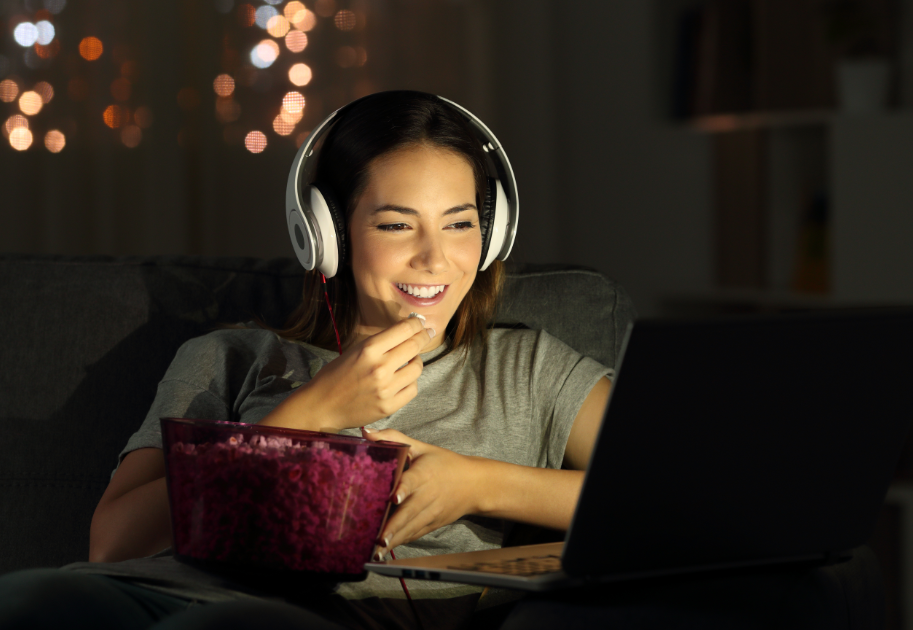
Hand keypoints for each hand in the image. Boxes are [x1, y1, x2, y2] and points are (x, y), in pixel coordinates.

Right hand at [259, 317, 434, 432]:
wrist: (322, 406)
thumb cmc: (336, 375)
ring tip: (409, 361)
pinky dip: (410, 382)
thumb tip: (406, 332)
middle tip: (427, 334)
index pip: (404, 330)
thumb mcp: (355, 350)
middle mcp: (380, 367)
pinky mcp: (389, 406)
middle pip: (414, 346)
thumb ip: (380, 343)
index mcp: (369, 349)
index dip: (416, 323)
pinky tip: (402, 380)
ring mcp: (386, 389)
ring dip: (416, 361)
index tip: (420, 322)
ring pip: (417, 368)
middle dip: (423, 337)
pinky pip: (412, 389)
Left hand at [361, 427, 483, 558]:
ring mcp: (432, 512)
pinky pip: (416, 534)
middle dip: (394, 525)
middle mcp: (428, 495)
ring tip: (376, 551)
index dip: (404, 489)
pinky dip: (402, 541)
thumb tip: (365, 432)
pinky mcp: (433, 523)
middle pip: (410, 511)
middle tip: (378, 537)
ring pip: (412, 527)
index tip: (394, 497)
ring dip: (395, 539)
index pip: (413, 481)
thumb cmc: (444, 463)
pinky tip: (386, 549)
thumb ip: (393, 438)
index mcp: (425, 473)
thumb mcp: (422, 447)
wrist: (475, 484)